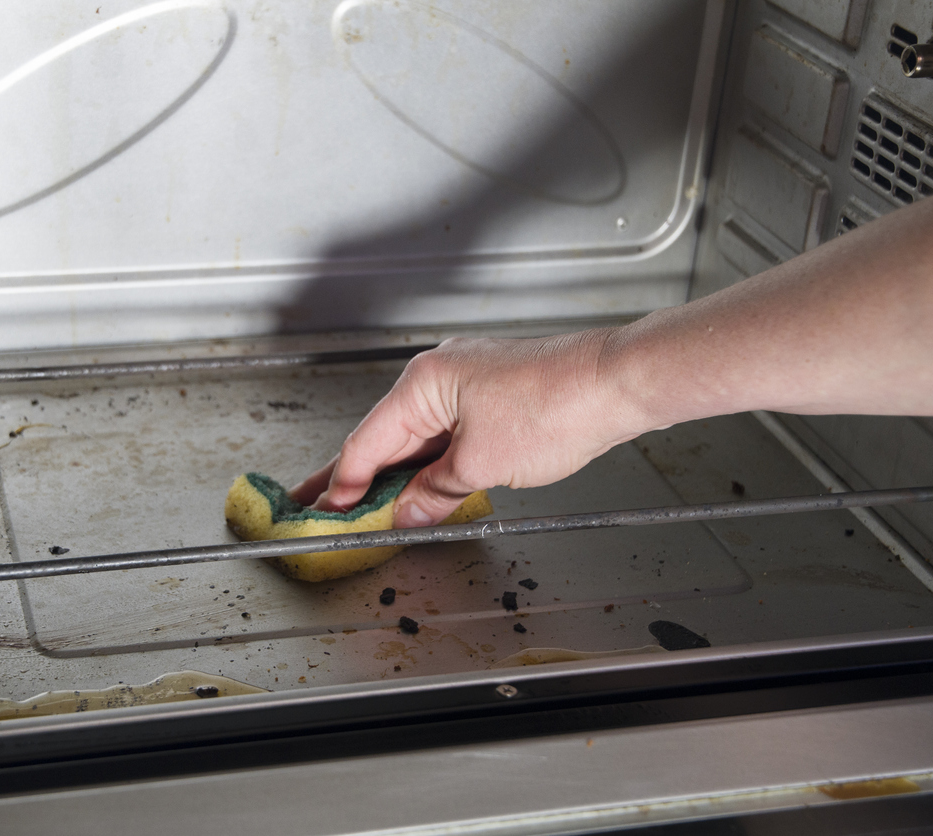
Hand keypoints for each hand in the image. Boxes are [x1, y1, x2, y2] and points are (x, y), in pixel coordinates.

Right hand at [289, 331, 648, 527]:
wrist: (616, 384)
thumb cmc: (557, 405)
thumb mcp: (481, 465)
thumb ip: (434, 492)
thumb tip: (408, 512)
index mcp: (423, 384)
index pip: (366, 444)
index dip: (342, 486)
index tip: (326, 515)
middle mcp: (437, 376)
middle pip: (384, 438)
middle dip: (352, 477)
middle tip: (316, 504)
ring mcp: (465, 382)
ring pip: (416, 438)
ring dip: (395, 474)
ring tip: (362, 506)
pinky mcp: (489, 395)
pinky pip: (444, 434)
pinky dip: (429, 463)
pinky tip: (420, 489)